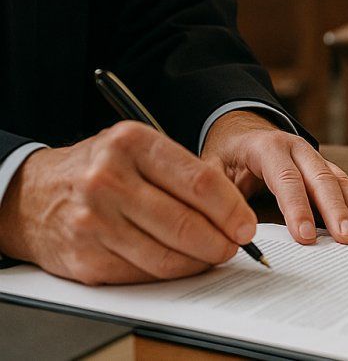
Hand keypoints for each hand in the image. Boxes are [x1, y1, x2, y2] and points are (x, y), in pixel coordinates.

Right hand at [0, 122, 255, 284]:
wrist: (32, 194)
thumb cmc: (100, 169)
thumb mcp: (137, 150)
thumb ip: (183, 173)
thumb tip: (236, 215)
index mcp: (131, 143)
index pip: (199, 181)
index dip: (232, 209)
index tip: (247, 224)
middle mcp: (108, 179)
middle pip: (186, 223)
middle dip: (221, 241)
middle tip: (235, 245)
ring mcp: (93, 221)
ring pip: (167, 255)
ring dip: (199, 261)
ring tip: (212, 255)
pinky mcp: (84, 257)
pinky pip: (143, 274)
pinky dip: (169, 273)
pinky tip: (179, 263)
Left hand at [201, 111, 347, 245]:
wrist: (243, 130)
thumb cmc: (227, 154)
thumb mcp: (210, 168)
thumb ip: (215, 194)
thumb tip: (226, 228)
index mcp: (268, 147)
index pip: (285, 178)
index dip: (297, 208)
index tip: (306, 236)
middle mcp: (298, 149)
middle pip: (322, 180)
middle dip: (337, 211)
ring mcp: (316, 159)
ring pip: (341, 182)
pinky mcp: (326, 170)